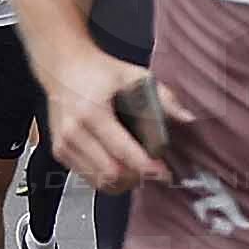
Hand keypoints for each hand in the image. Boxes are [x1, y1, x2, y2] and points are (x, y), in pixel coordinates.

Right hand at [44, 49, 173, 190]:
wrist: (62, 67)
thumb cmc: (99, 71)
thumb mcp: (134, 75)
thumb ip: (163, 98)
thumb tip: (188, 119)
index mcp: (92, 112)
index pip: (123, 152)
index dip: (147, 168)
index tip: (164, 173)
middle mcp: (74, 132)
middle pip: (111, 174)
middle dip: (137, 177)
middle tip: (154, 170)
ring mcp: (64, 145)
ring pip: (100, 182)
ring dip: (123, 182)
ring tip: (138, 169)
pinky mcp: (60, 152)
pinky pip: (88, 178)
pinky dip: (107, 178)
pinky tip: (119, 165)